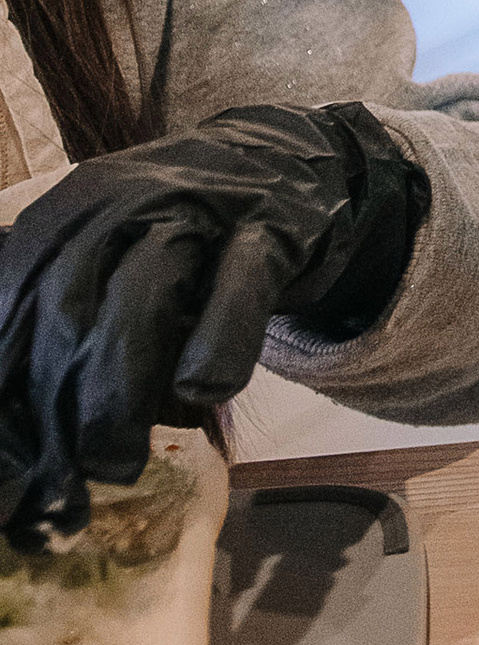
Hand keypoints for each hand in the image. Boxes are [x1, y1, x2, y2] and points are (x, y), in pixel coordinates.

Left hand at [0, 106, 424, 546]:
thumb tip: (13, 425)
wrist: (284, 159)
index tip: (10, 462)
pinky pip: (239, 288)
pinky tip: (200, 392)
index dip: (5, 389)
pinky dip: (216, 344)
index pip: (14, 304)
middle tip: (58, 484)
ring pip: (142, 298)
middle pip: (68, 309)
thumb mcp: (106, 251)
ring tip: (113, 467)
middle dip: (52, 409)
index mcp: (70, 210)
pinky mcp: (272, 229)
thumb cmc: (179, 228)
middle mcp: (127, 200)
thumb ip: (56, 315)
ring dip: (117, 393)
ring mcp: (203, 209)